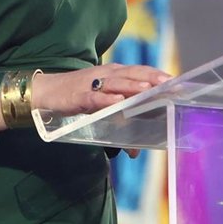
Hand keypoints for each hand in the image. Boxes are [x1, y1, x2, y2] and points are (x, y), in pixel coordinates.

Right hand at [32, 63, 170, 116]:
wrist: (45, 92)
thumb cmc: (77, 97)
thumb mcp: (100, 110)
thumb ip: (119, 126)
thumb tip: (135, 152)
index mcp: (114, 74)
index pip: (140, 71)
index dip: (158, 75)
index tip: (177, 82)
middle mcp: (106, 74)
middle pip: (133, 74)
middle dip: (151, 78)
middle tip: (170, 84)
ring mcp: (92, 84)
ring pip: (116, 83)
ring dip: (133, 86)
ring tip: (149, 89)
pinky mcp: (78, 96)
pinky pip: (94, 97)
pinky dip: (106, 99)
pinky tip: (118, 102)